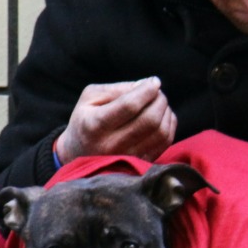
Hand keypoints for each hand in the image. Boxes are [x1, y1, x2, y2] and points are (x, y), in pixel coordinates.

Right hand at [56, 77, 176, 162]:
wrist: (77, 154)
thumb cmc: (85, 120)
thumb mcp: (90, 97)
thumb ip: (117, 89)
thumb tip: (147, 85)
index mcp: (95, 125)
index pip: (129, 106)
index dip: (147, 90)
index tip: (154, 81)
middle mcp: (111, 145)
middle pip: (149, 120)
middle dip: (159, 100)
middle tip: (157, 92)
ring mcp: (126, 158)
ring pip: (160, 133)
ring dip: (166, 112)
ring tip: (160, 103)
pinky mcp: (139, 165)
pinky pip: (164, 144)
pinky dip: (169, 126)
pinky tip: (163, 117)